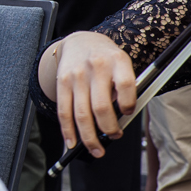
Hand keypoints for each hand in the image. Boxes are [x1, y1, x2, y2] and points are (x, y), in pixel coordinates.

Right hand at [48, 31, 135, 158]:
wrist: (80, 41)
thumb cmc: (106, 57)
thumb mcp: (121, 63)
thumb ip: (123, 86)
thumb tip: (121, 119)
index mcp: (117, 60)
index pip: (124, 85)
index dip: (128, 104)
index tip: (128, 113)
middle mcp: (96, 67)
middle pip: (101, 107)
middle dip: (109, 129)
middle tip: (114, 136)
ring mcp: (77, 75)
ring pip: (81, 114)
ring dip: (89, 137)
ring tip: (97, 150)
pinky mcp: (62, 82)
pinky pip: (64, 111)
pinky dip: (68, 131)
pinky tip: (73, 143)